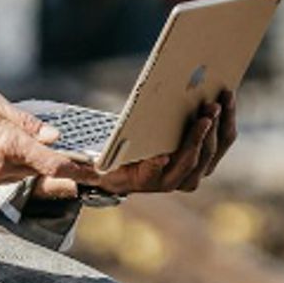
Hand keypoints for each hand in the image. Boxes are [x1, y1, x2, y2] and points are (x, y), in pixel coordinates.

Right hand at [0, 84, 72, 194]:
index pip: (52, 163)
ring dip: (24, 165)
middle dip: (48, 162)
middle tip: (55, 152)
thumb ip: (26, 123)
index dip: (76, 170)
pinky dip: (5, 170)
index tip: (93, 173)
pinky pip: (1, 181)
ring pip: (20, 176)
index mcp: (8, 144)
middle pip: (38, 170)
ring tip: (7, 143)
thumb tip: (52, 136)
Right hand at [29, 88, 236, 203]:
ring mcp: (186, 173)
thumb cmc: (96, 158)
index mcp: (136, 182)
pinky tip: (227, 101)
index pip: (152, 178)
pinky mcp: (200, 158)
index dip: (158, 169)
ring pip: (210, 155)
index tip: (162, 154)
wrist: (117, 163)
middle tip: (205, 112)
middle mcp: (166, 183)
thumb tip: (56, 171)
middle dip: (199, 139)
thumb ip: (67, 169)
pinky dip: (225, 123)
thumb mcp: (76, 163)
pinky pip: (219, 144)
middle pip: (189, 165)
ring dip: (219, 129)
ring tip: (222, 99)